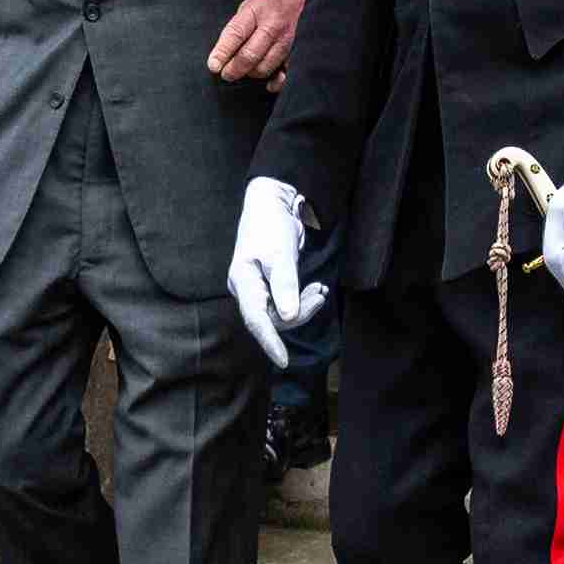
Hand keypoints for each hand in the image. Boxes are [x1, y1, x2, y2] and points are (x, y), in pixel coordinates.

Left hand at [208, 0, 306, 85]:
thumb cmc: (264, 5)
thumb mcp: (244, 9)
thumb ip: (234, 31)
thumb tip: (219, 58)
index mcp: (256, 11)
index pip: (236, 34)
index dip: (223, 52)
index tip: (213, 66)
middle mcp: (272, 26)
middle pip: (251, 55)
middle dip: (234, 69)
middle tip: (225, 74)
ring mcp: (284, 40)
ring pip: (264, 67)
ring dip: (250, 73)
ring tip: (242, 70)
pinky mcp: (292, 51)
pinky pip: (282, 72)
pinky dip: (273, 81)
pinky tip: (266, 83)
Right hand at [227, 177, 327, 367]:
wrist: (273, 203)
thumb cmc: (271, 224)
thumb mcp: (280, 253)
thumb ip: (285, 285)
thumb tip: (289, 317)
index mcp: (243, 282)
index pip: (256, 320)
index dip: (269, 342)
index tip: (284, 360)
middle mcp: (248, 290)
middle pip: (273, 319)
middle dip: (300, 313)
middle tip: (320, 295)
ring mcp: (259, 289)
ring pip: (283, 313)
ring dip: (304, 306)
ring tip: (321, 290)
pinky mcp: (272, 285)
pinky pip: (287, 303)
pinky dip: (303, 299)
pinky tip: (317, 289)